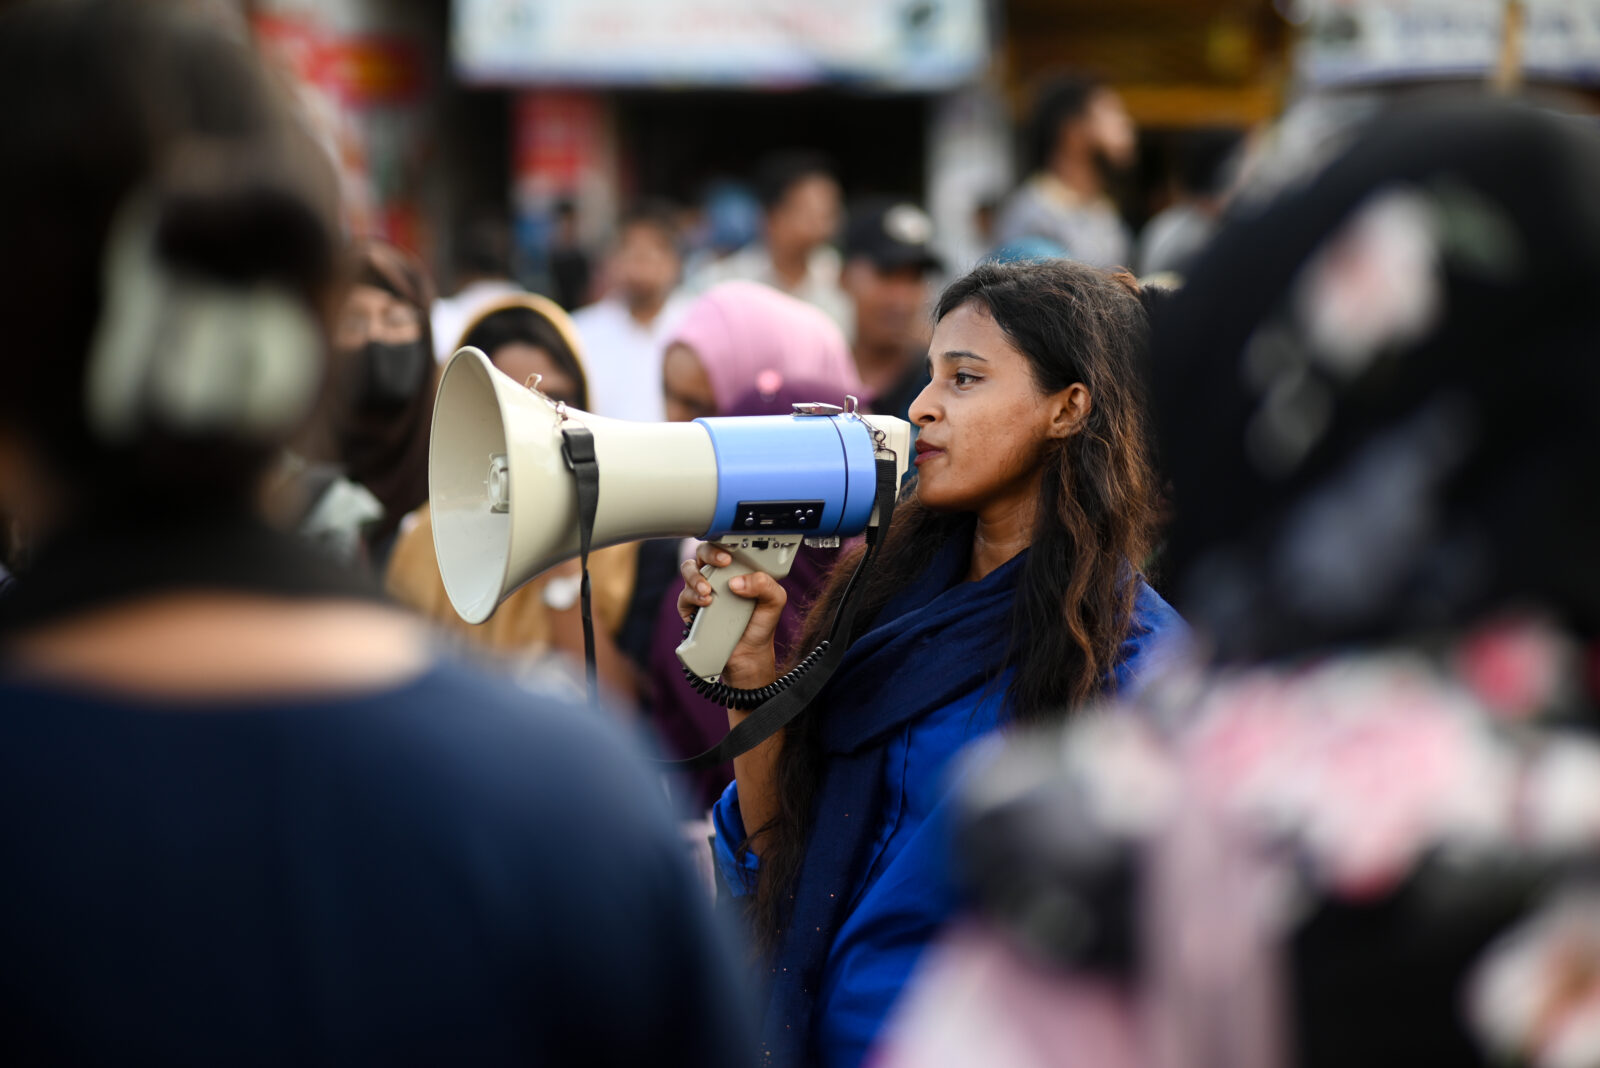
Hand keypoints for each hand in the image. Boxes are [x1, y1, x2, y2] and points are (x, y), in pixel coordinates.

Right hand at [677, 542, 787, 692]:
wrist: (748, 655)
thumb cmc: (760, 625)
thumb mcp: (774, 602)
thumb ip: (765, 585)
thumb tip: (737, 582)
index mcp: (737, 570)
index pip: (726, 547)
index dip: (725, 543)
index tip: (732, 551)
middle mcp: (718, 577)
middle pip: (703, 553)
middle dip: (709, 553)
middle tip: (722, 563)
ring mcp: (702, 591)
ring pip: (688, 570)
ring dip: (696, 576)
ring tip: (709, 590)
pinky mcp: (691, 608)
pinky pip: (684, 596)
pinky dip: (693, 596)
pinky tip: (707, 603)